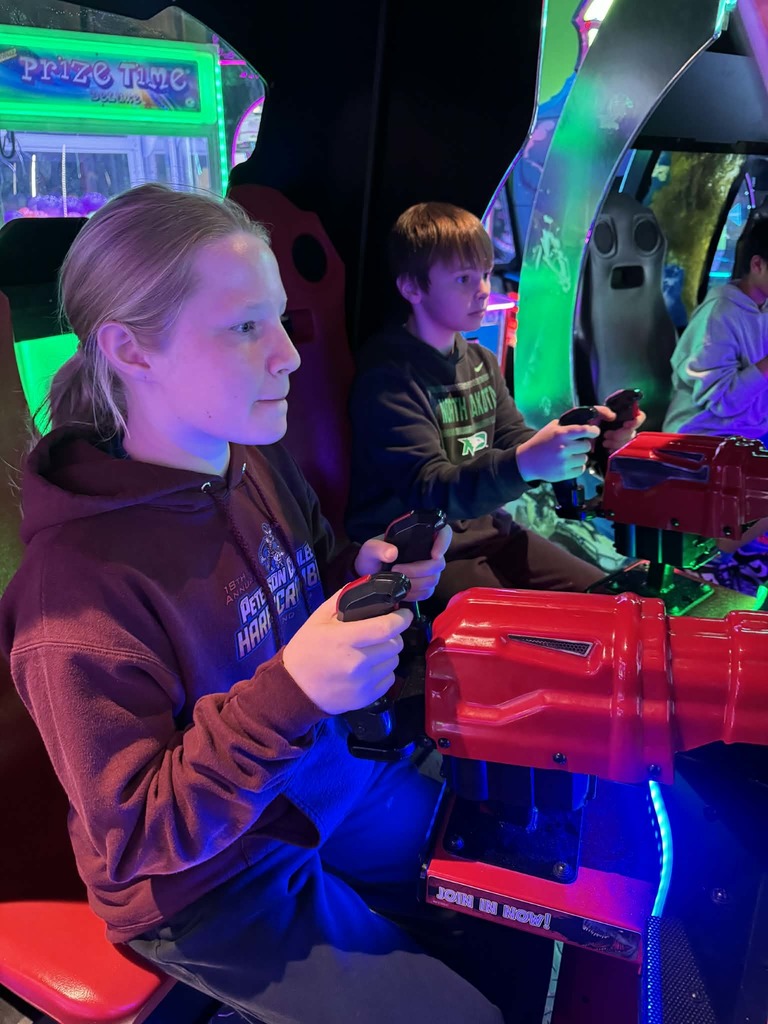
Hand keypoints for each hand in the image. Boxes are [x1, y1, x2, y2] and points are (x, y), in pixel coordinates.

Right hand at [283, 591, 412, 714]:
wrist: (294, 689)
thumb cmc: (306, 650)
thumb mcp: (318, 619)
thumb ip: (343, 599)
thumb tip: (368, 585)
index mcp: (344, 639)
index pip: (385, 628)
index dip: (401, 618)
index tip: (404, 613)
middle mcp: (357, 662)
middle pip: (394, 645)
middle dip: (393, 635)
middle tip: (382, 633)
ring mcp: (363, 683)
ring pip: (394, 662)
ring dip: (388, 654)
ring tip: (373, 651)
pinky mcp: (366, 698)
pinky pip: (389, 679)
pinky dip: (383, 671)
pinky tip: (369, 668)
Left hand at [353, 525, 452, 602]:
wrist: (367, 575)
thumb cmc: (370, 558)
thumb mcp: (369, 549)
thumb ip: (377, 548)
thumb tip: (392, 553)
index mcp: (418, 536)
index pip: (443, 533)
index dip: (444, 542)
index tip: (434, 554)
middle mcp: (426, 552)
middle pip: (438, 563)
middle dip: (419, 570)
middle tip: (398, 570)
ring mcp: (426, 570)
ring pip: (433, 579)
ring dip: (416, 583)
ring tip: (397, 581)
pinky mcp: (423, 585)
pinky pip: (427, 592)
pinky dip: (415, 593)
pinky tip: (403, 591)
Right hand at [515, 420, 599, 481]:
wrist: (527, 461)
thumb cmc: (541, 442)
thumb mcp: (551, 428)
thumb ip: (567, 425)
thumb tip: (585, 422)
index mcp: (561, 434)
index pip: (585, 430)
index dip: (593, 431)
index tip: (595, 432)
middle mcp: (563, 448)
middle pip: (587, 446)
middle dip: (584, 445)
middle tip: (577, 446)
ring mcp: (564, 462)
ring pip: (585, 458)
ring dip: (580, 457)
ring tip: (571, 456)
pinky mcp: (563, 474)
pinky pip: (580, 470)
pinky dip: (577, 467)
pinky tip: (569, 464)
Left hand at [594, 404, 646, 452]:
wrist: (587, 434)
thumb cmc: (593, 421)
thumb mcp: (596, 413)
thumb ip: (604, 411)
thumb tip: (613, 416)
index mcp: (625, 416)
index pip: (640, 417)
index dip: (636, 421)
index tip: (625, 424)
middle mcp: (628, 427)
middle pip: (632, 433)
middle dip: (619, 435)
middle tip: (606, 435)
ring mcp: (626, 438)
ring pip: (628, 443)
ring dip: (615, 444)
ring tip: (605, 442)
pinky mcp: (621, 448)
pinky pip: (623, 452)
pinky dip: (615, 451)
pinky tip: (608, 449)